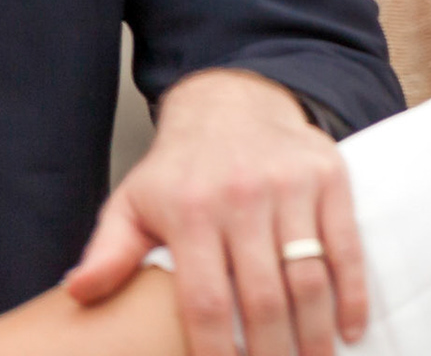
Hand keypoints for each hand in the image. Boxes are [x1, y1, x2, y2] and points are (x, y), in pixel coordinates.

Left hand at [65, 68, 367, 355]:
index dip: (214, 355)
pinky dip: (351, 294)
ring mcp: (290, 184)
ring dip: (314, 338)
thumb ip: (109, 250)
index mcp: (191, 210)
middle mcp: (242, 195)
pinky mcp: (328, 175)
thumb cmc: (180, 168)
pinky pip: (345, 245)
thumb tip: (78, 292)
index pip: (204, 303)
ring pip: (308, 279)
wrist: (232, 100)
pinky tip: (348, 330)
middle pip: (262, 300)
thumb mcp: (133, 202)